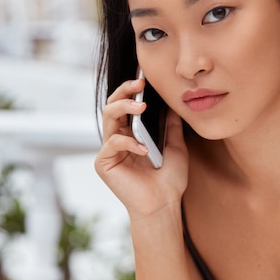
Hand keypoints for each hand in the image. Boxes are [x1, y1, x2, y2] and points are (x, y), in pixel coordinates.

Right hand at [94, 78, 188, 221]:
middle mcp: (118, 138)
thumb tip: (173, 101)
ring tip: (141, 107)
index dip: (131, 88)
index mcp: (132, 132)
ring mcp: (110, 150)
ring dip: (124, 107)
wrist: (163, 204)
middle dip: (124, 91)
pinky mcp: (104, 163)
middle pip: (112, 105)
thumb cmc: (169, 179)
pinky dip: (129, 142)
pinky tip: (144, 149)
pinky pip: (113, 143)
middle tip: (140, 84)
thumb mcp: (175, 145)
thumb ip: (170, 124)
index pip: (127, 104)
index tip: (144, 75)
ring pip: (108, 117)